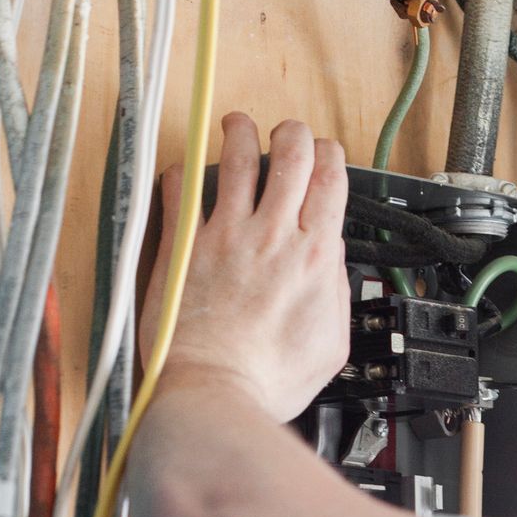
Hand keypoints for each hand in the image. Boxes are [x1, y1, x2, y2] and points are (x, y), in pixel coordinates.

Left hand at [140, 112, 349, 423]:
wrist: (214, 391)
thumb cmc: (267, 380)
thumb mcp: (331, 346)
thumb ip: (334, 297)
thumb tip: (331, 269)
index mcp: (314, 255)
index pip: (330, 178)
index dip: (329, 156)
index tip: (324, 156)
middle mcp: (273, 235)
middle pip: (291, 154)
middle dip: (292, 134)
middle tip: (286, 134)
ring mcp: (225, 234)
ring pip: (238, 156)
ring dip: (240, 132)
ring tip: (237, 126)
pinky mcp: (184, 244)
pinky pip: (182, 188)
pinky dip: (184, 172)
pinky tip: (185, 171)